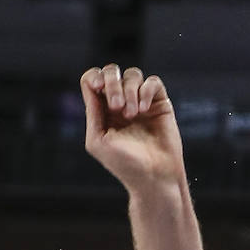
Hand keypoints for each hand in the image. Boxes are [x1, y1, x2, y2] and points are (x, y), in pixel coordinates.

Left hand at [79, 64, 183, 190]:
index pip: (93, 80)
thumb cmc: (124, 164)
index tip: (99, 89)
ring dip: (130, 91)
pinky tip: (143, 109)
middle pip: (111, 72)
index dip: (95, 78)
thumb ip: (93, 112)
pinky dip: (146, 91)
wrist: (153, 177)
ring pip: (132, 75)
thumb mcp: (98, 140)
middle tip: (116, 107)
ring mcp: (140, 101)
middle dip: (112, 83)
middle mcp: (120, 103)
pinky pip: (152, 82)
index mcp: (101, 111)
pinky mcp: (159, 102)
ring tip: (133, 114)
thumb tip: (91, 85)